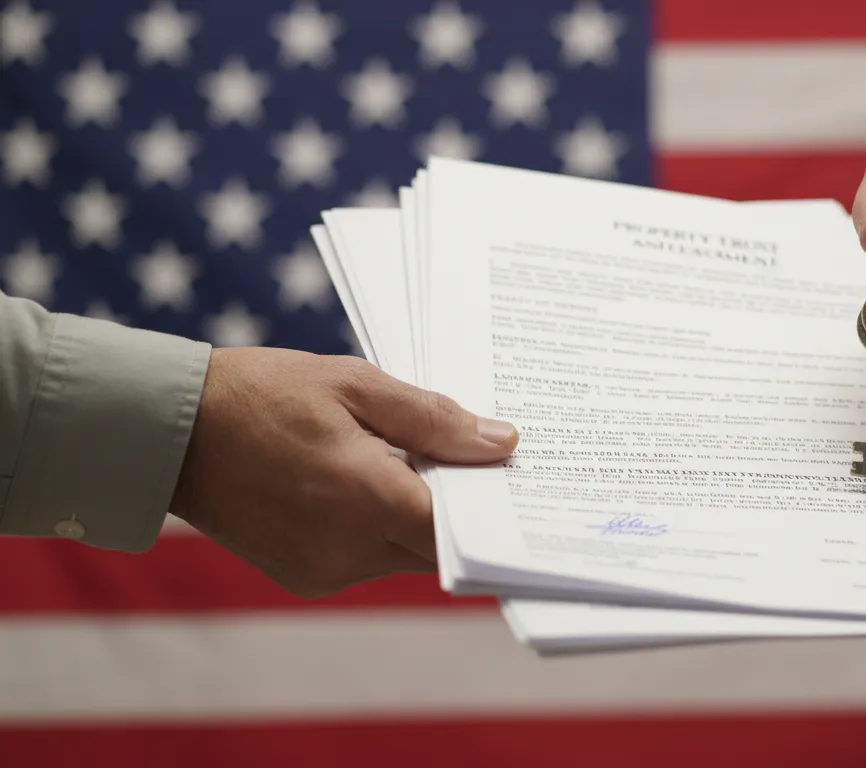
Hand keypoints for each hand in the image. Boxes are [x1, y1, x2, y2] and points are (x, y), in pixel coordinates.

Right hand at [168, 347, 518, 596]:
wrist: (169, 432)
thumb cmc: (263, 394)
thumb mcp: (356, 385)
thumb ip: (435, 420)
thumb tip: (504, 444)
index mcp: (367, 497)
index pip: (461, 525)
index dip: (494, 505)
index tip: (518, 479)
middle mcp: (350, 548)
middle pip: (437, 544)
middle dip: (458, 507)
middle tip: (479, 461)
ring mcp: (325, 571)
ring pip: (405, 554)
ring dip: (417, 516)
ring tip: (414, 461)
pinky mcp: (305, 577)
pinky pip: (369, 558)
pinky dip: (381, 528)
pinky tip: (372, 483)